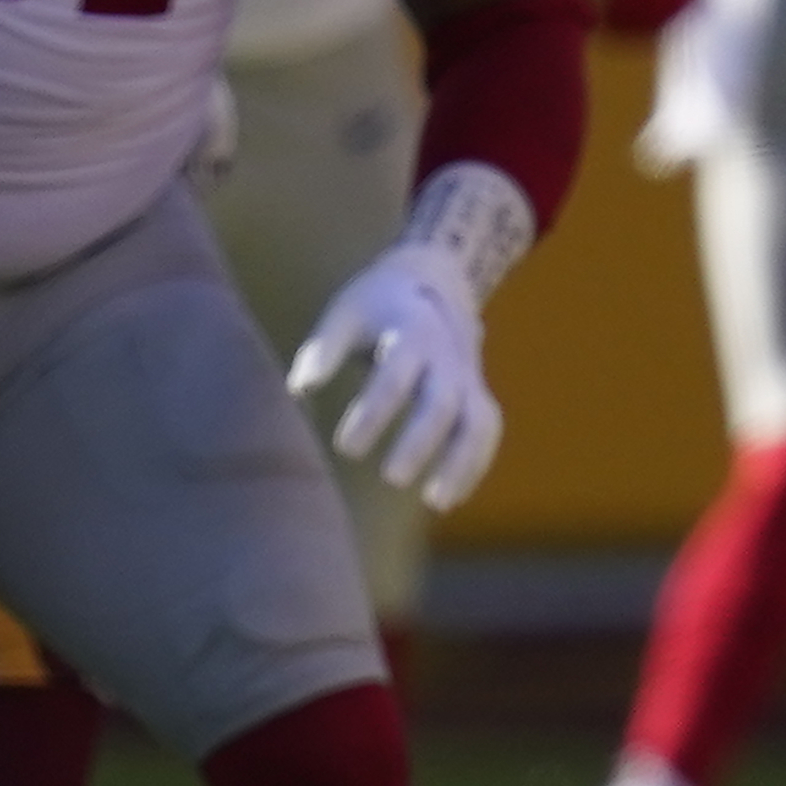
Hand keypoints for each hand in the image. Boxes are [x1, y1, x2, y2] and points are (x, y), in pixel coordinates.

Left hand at [286, 237, 501, 510]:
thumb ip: (324, 349)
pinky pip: (485, 432)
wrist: (433, 282)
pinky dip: (472, 466)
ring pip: (475, 422)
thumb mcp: (346, 312)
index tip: (346, 448)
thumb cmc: (375, 307)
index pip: (397, 373)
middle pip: (441, 403)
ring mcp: (467, 378)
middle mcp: (447, 357)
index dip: (374, 412)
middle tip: (391, 478)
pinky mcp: (476, 396)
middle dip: (419, 442)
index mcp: (412, 331)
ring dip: (460, 463)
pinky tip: (447, 500)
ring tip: (434, 503)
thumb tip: (300, 388)